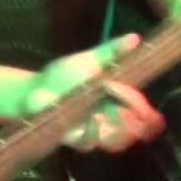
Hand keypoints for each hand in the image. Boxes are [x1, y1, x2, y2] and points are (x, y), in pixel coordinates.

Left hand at [23, 34, 166, 152]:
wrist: (34, 87)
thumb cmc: (63, 75)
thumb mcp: (89, 59)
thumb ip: (111, 51)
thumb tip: (134, 37)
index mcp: (116, 101)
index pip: (140, 112)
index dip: (146, 111)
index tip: (145, 104)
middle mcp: (108, 119)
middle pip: (135, 132)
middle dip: (140, 124)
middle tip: (136, 112)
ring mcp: (93, 130)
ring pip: (116, 142)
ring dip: (121, 130)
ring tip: (118, 113)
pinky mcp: (74, 138)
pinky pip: (89, 143)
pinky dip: (94, 132)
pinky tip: (96, 119)